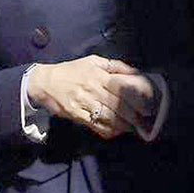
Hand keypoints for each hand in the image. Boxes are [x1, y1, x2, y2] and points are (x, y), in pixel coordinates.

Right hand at [28, 55, 146, 140]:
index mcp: (98, 74)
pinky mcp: (77, 115)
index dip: (137, 97)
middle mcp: (92, 88)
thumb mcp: (93, 61)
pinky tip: (116, 130)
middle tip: (144, 121)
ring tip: (133, 127)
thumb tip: (136, 73)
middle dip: (134, 115)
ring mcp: (83, 103)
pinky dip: (109, 130)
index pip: (122, 86)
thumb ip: (116, 66)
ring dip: (124, 125)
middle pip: (118, 104)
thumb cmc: (72, 71)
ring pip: (109, 117)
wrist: (45, 82)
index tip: (148, 105)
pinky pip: (96, 126)